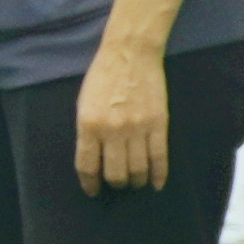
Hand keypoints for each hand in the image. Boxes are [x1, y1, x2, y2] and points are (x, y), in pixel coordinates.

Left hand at [72, 39, 172, 192]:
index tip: (93, 190)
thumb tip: (92, 160)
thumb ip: (86, 132)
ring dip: (136, 181)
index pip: (87, 166)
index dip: (90, 184)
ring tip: (134, 182)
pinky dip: (158, 175)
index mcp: (88, 125)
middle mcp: (112, 130)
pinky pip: (160, 158)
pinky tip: (156, 184)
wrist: (130, 52)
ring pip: (138, 170)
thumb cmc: (103, 77)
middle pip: (115, 173)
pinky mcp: (159, 124)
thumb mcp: (83, 104)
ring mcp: (138, 128)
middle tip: (117, 184)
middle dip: (115, 184)